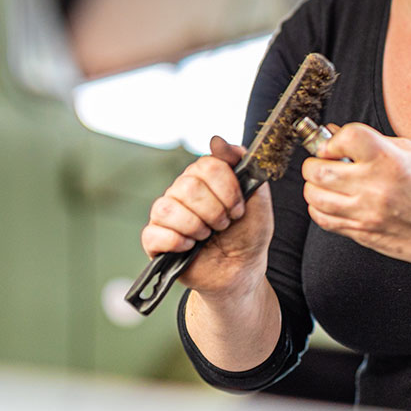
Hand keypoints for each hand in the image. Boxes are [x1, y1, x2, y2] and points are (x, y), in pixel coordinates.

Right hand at [140, 136, 273, 296]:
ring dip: (195, 226)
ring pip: (166, 208)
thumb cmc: (248, 233)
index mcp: (204, 177)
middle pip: (187, 186)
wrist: (242, 269)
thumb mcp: (258, 197)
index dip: (227, 189)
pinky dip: (176, 242)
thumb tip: (216, 140)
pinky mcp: (155, 240)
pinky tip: (190, 247)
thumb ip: (243, 164)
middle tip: (223, 225)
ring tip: (206, 237)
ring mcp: (166, 215)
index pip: (207, 165)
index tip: (238, 209)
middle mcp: (181, 191)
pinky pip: (153, 233)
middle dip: (214, 211)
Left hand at [301, 122, 410, 268]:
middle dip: (316, 162)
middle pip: (319, 170)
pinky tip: (332, 201)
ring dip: (315, 185)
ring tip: (328, 182)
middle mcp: (374, 188)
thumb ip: (370, 140)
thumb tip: (334, 131)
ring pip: (314, 196)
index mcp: (390, 161)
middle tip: (326, 161)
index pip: (346, 138)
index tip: (337, 144)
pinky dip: (319, 208)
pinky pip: (323, 219)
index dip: (334, 139)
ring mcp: (365, 214)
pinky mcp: (360, 233)